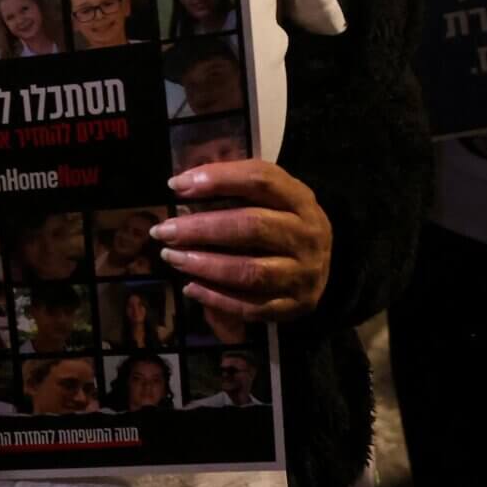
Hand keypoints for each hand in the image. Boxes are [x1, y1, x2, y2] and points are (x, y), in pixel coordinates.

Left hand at [150, 160, 330, 321]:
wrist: (322, 262)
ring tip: (171, 258)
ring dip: (204, 265)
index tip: (175, 185)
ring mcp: (304, 273)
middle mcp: (307, 235)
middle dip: (200, 228)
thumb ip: (233, 186)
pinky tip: (190, 288)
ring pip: (250, 270)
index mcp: (300, 199)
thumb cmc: (281, 221)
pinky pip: (251, 306)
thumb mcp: (270, 196)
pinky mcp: (296, 305)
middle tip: (163, 231)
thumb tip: (181, 185)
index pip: (260, 180)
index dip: (217, 179)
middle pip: (251, 226)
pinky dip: (216, 298)